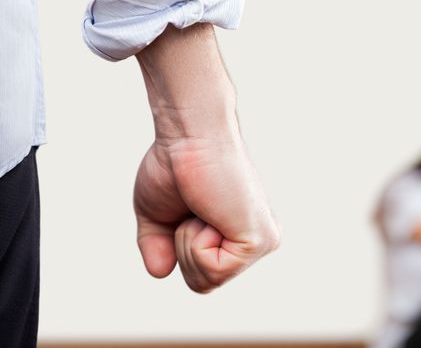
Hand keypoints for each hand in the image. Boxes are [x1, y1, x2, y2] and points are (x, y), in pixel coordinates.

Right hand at [132, 23, 279, 292]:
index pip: (201, 276)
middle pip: (204, 284)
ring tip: (204, 207)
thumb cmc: (175, 165)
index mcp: (239, 237)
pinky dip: (196, 241)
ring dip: (188, 242)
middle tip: (195, 207)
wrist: (189, 136)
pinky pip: (213, 269)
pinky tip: (211, 211)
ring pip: (207, 281)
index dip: (177, 247)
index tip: (188, 206)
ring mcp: (263, 243)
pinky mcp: (260, 241)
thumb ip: (159, 246)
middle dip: (182, 248)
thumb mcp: (158, 215)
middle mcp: (257, 243)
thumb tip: (161, 272)